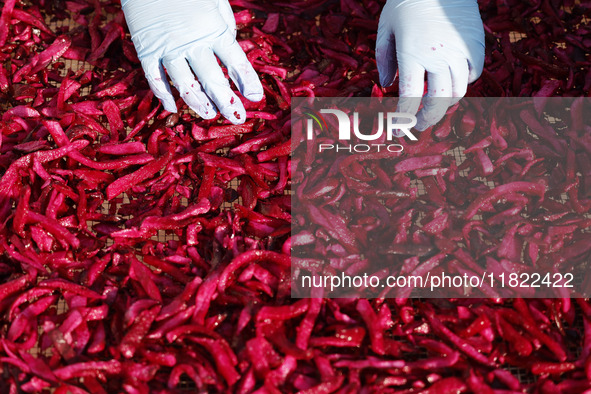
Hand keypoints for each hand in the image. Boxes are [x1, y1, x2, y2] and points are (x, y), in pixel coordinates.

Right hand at [121, 0, 263, 123]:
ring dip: (198, 103)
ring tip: (209, 114)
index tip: (256, 98)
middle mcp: (193, 42)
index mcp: (214, 29)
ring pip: (185, 85)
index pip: (236, 62)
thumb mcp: (215, 0)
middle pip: (213, 80)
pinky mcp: (147, 49)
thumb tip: (229, 53)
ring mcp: (168, 48)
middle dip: (227, 102)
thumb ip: (225, 25)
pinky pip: (155, 79)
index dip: (248, 81)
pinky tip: (172, 107)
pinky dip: (163, 95)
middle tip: (237, 118)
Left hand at [376, 0, 484, 130]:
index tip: (398, 128)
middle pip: (438, 102)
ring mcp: (460, 51)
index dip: (403, 118)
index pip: (409, 97)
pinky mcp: (476, 44)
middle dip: (428, 119)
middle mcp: (437, 56)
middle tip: (418, 124)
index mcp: (412, 53)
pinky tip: (451, 81)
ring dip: (445, 103)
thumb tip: (385, 86)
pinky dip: (463, 83)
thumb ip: (384, 58)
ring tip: (433, 104)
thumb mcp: (386, 26)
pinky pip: (473, 74)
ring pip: (458, 91)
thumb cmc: (407, 0)